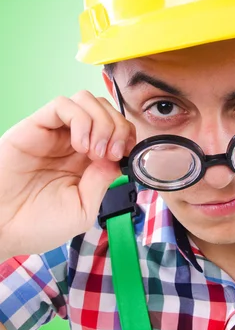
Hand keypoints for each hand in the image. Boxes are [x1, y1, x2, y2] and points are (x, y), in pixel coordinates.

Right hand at [0, 91, 134, 259]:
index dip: (127, 135)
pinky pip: (62, 105)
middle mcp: (73, 141)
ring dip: (101, 121)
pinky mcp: (36, 126)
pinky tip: (80, 145)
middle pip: (106, 110)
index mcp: (87, 160)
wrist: (1, 229)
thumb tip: (117, 158)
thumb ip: (101, 182)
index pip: (117, 129)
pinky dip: (80, 119)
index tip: (126, 154)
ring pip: (86, 100)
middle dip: (118, 127)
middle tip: (111, 153)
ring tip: (94, 151)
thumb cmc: (37, 224)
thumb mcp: (82, 210)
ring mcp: (55, 132)